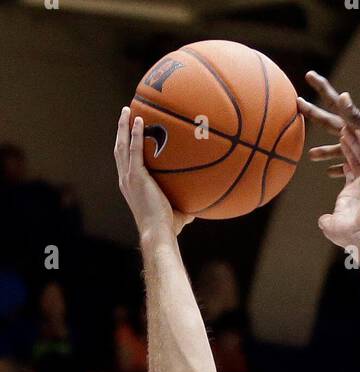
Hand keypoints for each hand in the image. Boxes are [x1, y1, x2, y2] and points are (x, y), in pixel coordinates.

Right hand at [114, 107, 192, 240]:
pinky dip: (135, 134)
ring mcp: (129, 177)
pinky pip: (134, 149)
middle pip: (119, 149)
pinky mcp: (136, 176)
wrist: (158, 233)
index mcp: (131, 187)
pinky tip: (139, 120)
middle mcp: (126, 180)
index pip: (125, 162)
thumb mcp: (177, 215)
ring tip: (127, 110)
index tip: (128, 135)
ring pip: (122, 145)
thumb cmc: (167, 229)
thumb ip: (184, 208)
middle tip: (125, 114)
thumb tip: (198, 208)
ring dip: (123, 126)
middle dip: (121, 130)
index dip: (125, 147)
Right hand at [299, 74, 359, 189]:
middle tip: (298, 102)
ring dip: (324, 151)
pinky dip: (338, 168)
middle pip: (329, 122)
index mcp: (355, 124)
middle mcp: (356, 134)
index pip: (333, 102)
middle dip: (314, 114)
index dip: (322, 88)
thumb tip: (342, 95)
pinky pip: (347, 166)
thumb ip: (356, 116)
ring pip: (336, 148)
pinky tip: (330, 173)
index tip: (309, 75)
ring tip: (310, 155)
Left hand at [317, 125, 359, 251]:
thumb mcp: (332, 226)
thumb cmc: (350, 235)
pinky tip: (359, 130)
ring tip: (349, 124)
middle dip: (350, 144)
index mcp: (354, 194)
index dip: (346, 158)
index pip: (350, 171)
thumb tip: (323, 221)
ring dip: (355, 139)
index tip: (342, 146)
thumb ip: (327, 221)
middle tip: (345, 129)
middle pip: (356, 159)